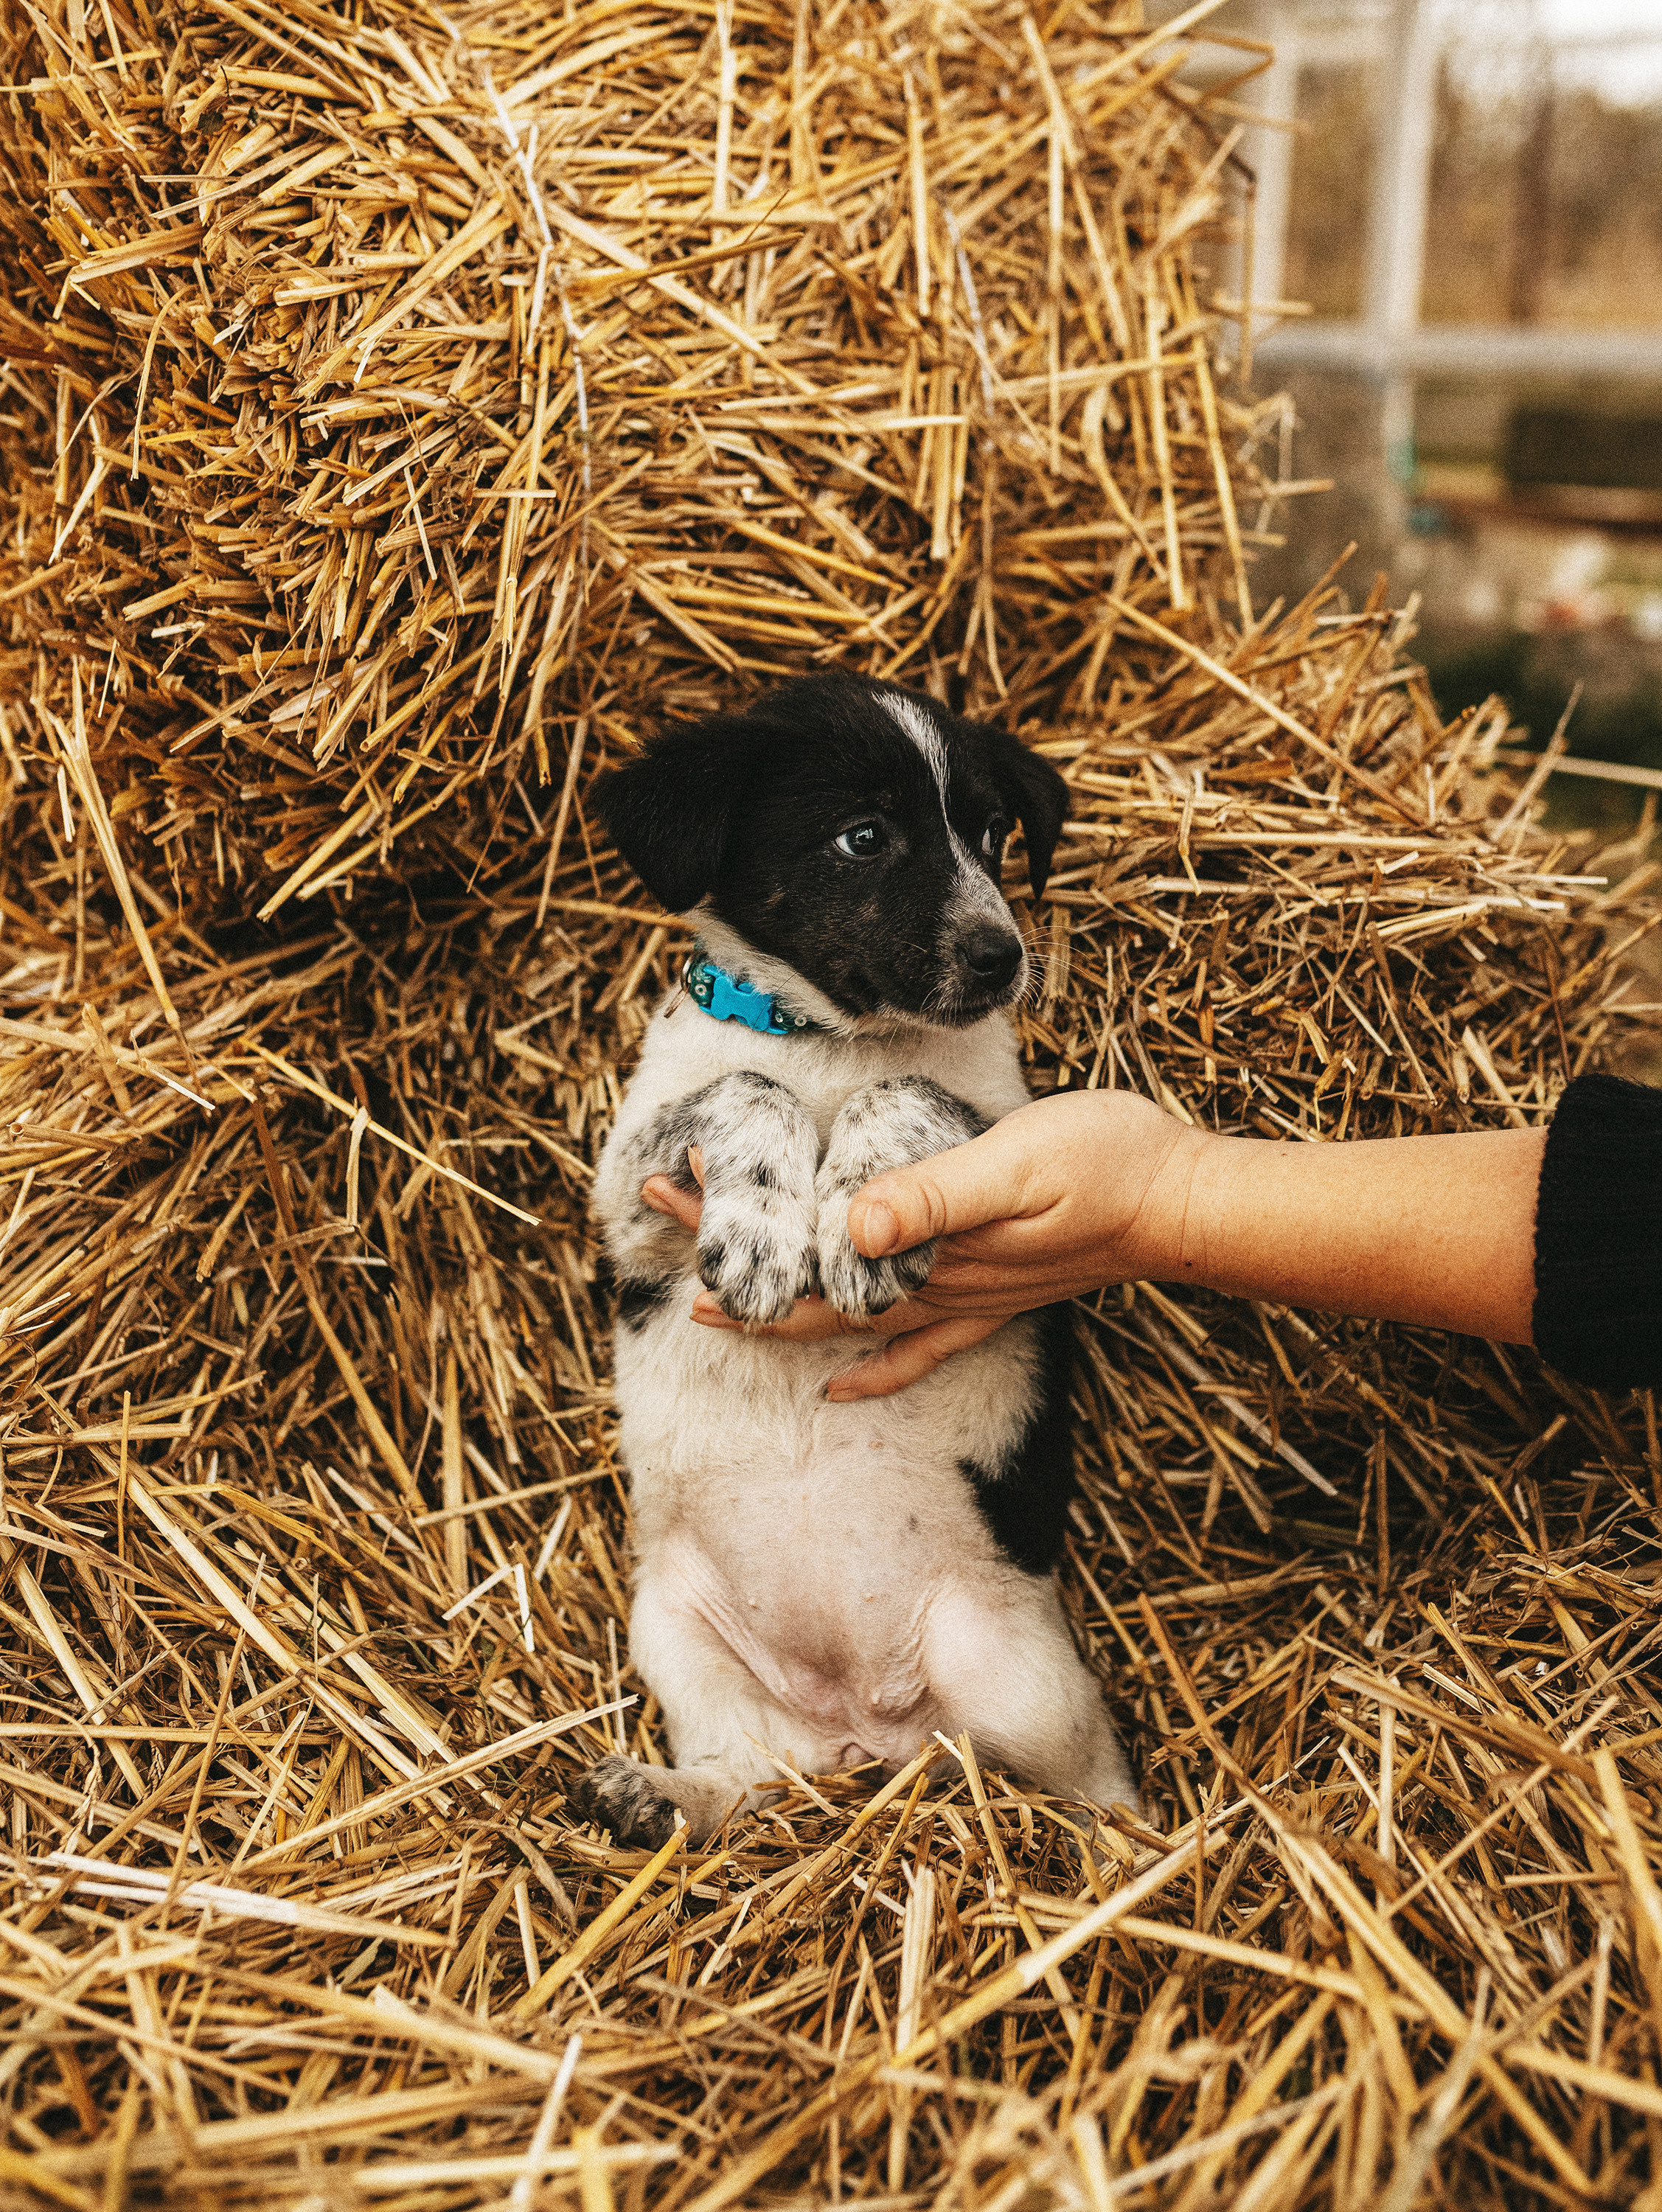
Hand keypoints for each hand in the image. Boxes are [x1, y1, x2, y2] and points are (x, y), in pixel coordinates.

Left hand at [640, 1092, 1196, 1399]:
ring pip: (844, 1316)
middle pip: (804, 1288)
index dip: (729, 1224)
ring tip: (708, 1298)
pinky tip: (841, 1380)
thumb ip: (933, 1195)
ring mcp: (964, 1300)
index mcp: (925, 1252)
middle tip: (658, 1211)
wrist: (1185, 1201)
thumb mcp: (1015, 1163)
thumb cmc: (1106, 1164)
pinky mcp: (995, 1299)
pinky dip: (874, 1366)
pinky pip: (918, 1348)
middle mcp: (933, 1289)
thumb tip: (851, 1224)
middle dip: (726, 1255)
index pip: (800, 1253)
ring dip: (774, 1305)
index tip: (666, 1189)